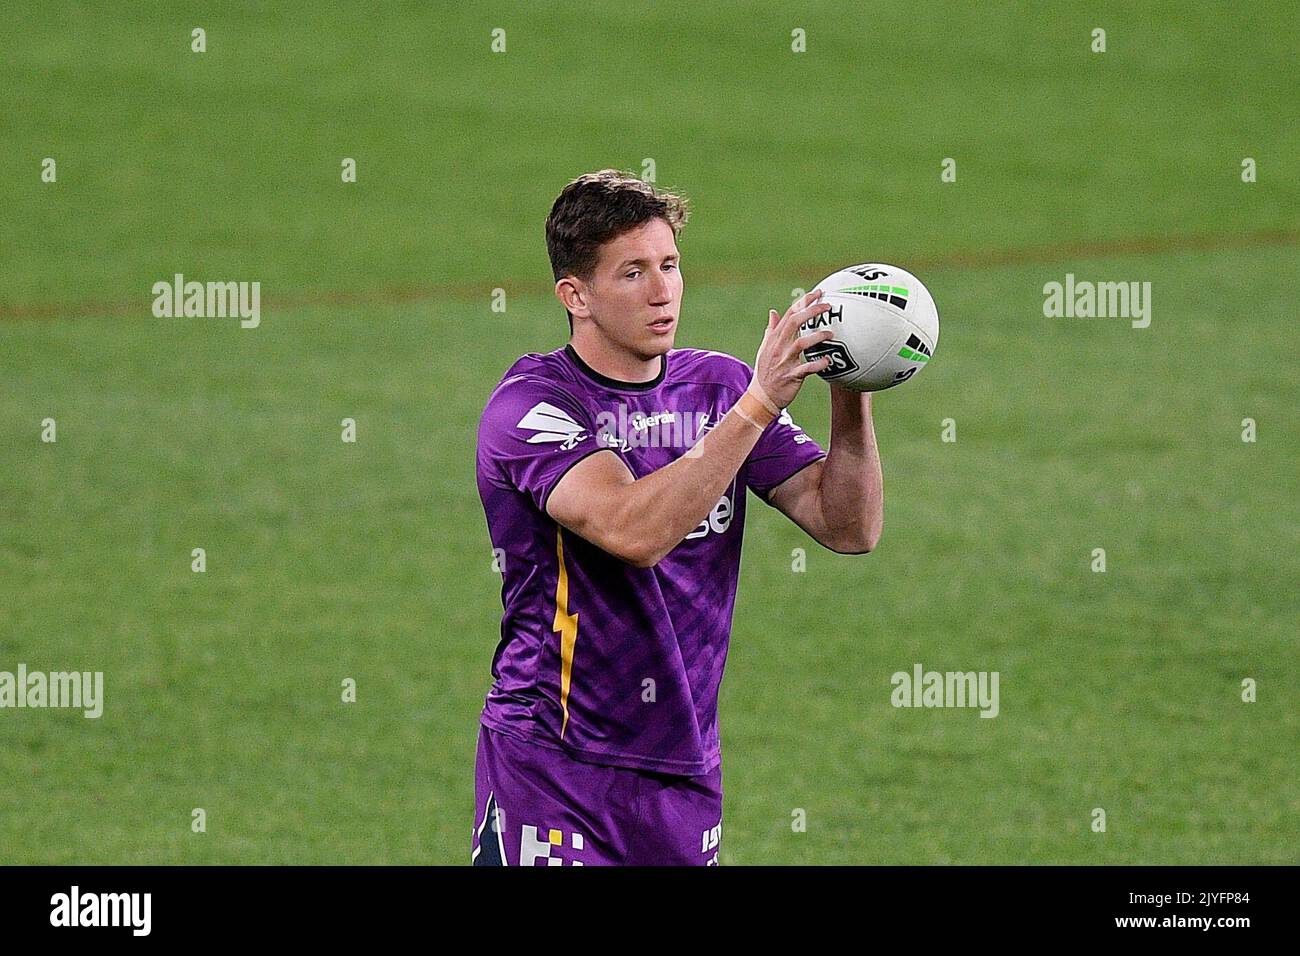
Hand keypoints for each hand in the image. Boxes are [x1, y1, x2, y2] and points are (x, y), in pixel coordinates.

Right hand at [749, 290, 835, 410]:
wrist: (761, 398)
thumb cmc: (766, 372)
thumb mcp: (765, 349)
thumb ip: (771, 330)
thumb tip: (773, 312)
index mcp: (774, 339)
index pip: (789, 314)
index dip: (803, 302)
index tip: (818, 293)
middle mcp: (778, 347)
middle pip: (794, 323)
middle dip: (811, 311)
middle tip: (828, 306)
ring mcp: (784, 362)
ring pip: (800, 344)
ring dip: (817, 337)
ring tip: (831, 334)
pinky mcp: (791, 377)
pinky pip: (806, 369)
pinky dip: (818, 364)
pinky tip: (828, 361)